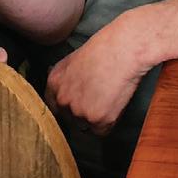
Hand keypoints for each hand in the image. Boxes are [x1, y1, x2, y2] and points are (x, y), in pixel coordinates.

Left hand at [45, 19, 151, 135]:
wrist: (123, 49)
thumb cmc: (105, 47)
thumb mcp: (75, 58)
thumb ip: (66, 76)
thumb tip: (66, 86)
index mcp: (54, 83)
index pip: (53, 106)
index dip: (67, 107)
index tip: (77, 105)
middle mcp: (63, 100)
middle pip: (69, 118)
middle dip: (82, 113)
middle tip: (98, 99)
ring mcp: (80, 112)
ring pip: (85, 125)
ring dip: (95, 118)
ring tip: (109, 97)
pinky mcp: (98, 119)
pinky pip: (102, 130)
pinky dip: (110, 122)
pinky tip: (115, 105)